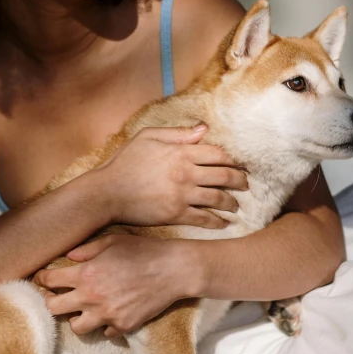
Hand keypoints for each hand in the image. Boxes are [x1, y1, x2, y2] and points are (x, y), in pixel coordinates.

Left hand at [34, 234, 198, 336]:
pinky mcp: (123, 326)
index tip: (44, 279)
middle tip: (59, 296)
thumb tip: (68, 257)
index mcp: (86, 273)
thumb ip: (86, 249)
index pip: (49, 281)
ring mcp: (107, 314)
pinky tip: (112, 313)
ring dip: (78, 317)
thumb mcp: (113, 241)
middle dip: (53, 301)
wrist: (174, 270)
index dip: (43, 279)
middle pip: (54, 308)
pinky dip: (105, 324)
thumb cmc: (144, 250)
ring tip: (86, 309)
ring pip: (76, 327)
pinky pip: (104, 332)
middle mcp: (92, 297)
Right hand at [97, 124, 247, 228]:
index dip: (233, 160)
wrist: (107, 192)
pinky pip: (203, 218)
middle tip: (245, 184)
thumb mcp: (148, 137)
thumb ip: (177, 134)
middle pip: (224, 176)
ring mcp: (182, 194)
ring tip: (236, 205)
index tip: (239, 164)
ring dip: (231, 202)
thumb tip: (203, 129)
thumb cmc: (125, 162)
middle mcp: (186, 173)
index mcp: (181, 152)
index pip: (218, 154)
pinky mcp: (176, 214)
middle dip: (240, 181)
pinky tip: (223, 223)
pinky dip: (217, 221)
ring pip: (217, 198)